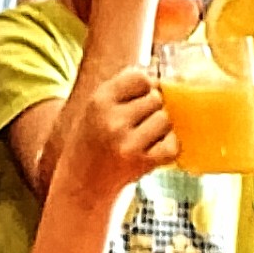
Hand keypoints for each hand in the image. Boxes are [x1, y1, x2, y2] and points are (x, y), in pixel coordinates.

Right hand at [71, 65, 177, 187]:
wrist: (81, 184)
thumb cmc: (93, 141)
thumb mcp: (96, 108)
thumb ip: (122, 89)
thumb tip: (157, 69)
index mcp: (99, 101)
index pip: (140, 77)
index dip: (147, 86)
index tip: (143, 95)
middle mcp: (112, 120)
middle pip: (156, 98)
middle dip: (155, 108)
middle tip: (140, 122)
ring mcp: (127, 142)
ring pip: (166, 120)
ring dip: (162, 128)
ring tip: (144, 137)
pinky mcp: (142, 162)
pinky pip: (172, 144)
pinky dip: (168, 146)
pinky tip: (152, 150)